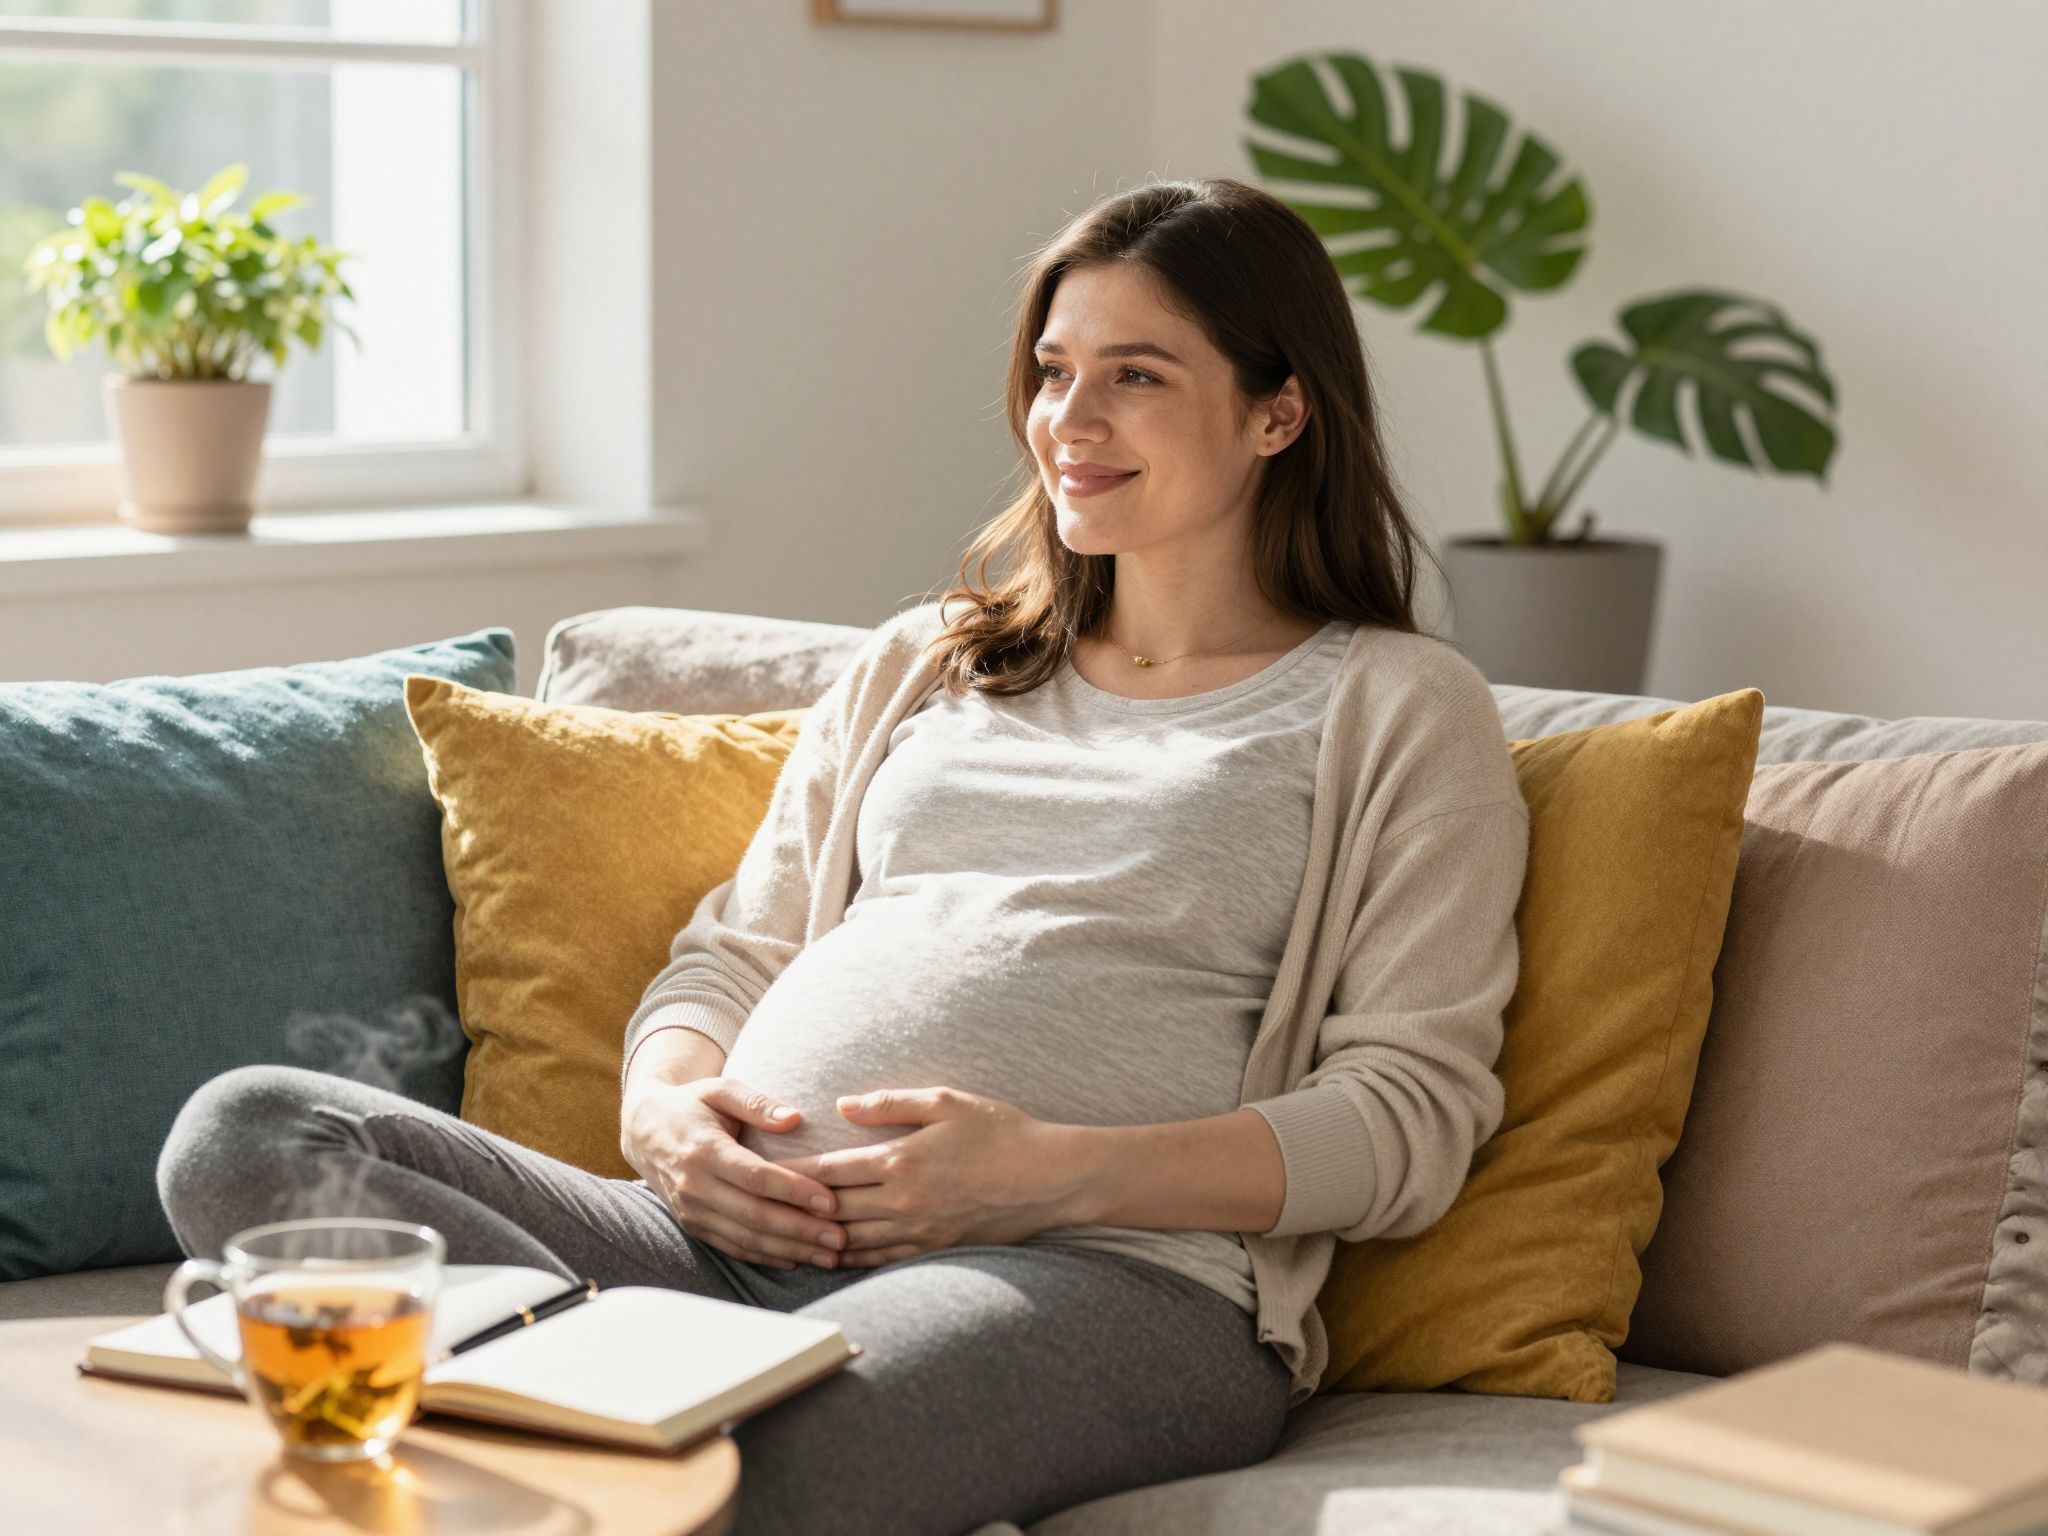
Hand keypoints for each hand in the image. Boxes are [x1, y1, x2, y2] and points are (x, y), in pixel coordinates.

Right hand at [619, 1077, 851, 1270]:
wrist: (646, 1131)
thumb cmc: (693, 1104)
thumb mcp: (721, 1089)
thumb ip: (757, 1102)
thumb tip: (794, 1118)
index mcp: (703, 1150)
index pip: (755, 1177)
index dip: (793, 1191)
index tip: (830, 1201)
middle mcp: (694, 1186)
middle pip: (753, 1215)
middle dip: (799, 1230)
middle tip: (840, 1238)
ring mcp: (691, 1211)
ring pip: (745, 1239)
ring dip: (788, 1250)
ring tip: (829, 1256)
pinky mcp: (693, 1226)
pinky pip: (732, 1247)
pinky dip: (765, 1257)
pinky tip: (796, 1260)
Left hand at [775, 1088, 1084, 1267]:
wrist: (1047, 1178)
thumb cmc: (1000, 1132)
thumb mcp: (946, 1102)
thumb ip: (890, 1103)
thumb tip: (842, 1107)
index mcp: (901, 1161)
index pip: (830, 1171)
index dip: (792, 1173)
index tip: (761, 1170)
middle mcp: (903, 1202)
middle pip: (832, 1209)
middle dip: (794, 1209)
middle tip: (760, 1206)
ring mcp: (918, 1231)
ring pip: (851, 1241)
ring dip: (817, 1239)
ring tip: (786, 1235)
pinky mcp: (934, 1249)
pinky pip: (880, 1260)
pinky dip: (851, 1259)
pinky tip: (834, 1255)